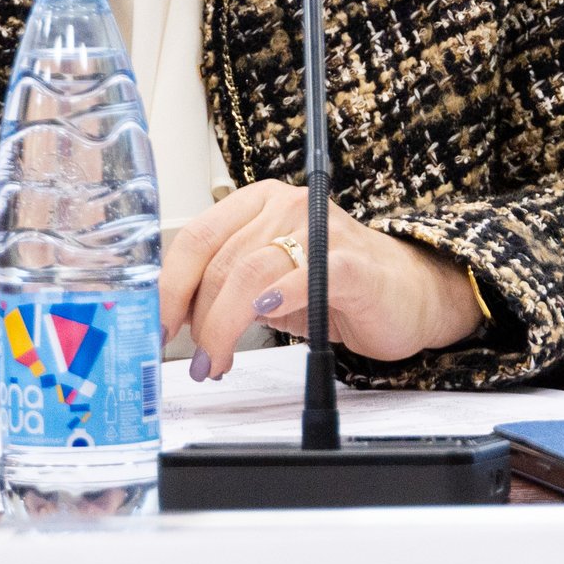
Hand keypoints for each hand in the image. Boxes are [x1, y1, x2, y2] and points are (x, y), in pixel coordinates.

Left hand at [159, 179, 481, 376]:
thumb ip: (226, 290)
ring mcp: (322, 230)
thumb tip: (174, 320)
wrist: (407, 295)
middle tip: (197, 359)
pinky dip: (277, 298)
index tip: (157, 326)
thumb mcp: (270, 284)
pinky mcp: (352, 263)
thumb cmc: (336, 288)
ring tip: (219, 360)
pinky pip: (306, 274)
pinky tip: (263, 318)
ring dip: (224, 324)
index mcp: (260, 204)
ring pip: (250, 272)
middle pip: (220, 260)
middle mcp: (289, 206)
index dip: (169, 286)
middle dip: (197, 318)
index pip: (197, 237)